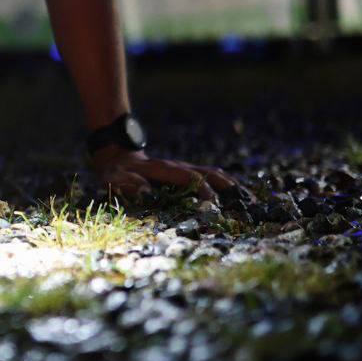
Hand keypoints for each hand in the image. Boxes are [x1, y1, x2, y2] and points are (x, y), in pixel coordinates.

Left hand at [91, 145, 239, 200]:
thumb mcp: (114, 179)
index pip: (188, 177)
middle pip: (205, 171)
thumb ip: (127, 184)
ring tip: (247, 196)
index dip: (201, 189)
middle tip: (244, 199)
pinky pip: (205, 175)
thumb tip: (145, 191)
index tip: (212, 204)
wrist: (114, 156)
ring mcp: (180, 168)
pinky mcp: (181, 173)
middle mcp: (175, 167)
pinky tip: (233, 192)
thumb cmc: (114, 172)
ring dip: (227, 182)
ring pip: (208, 172)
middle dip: (224, 184)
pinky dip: (221, 182)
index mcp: (162, 170)